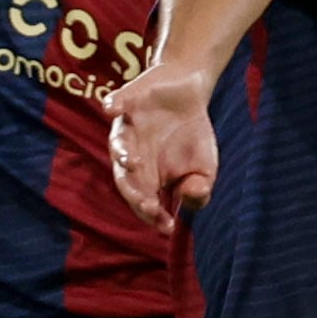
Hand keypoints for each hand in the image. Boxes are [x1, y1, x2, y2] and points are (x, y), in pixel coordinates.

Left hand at [105, 64, 219, 230]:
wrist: (190, 91)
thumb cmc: (192, 135)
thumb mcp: (204, 167)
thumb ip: (199, 188)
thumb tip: (190, 196)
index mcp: (147, 176)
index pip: (143, 201)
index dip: (152, 216)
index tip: (168, 226)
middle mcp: (132, 154)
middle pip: (125, 180)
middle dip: (134, 194)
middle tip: (148, 205)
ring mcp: (127, 127)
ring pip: (117, 144)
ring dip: (123, 154)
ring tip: (134, 163)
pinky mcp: (126, 100)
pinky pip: (113, 103)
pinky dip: (112, 105)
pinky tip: (112, 110)